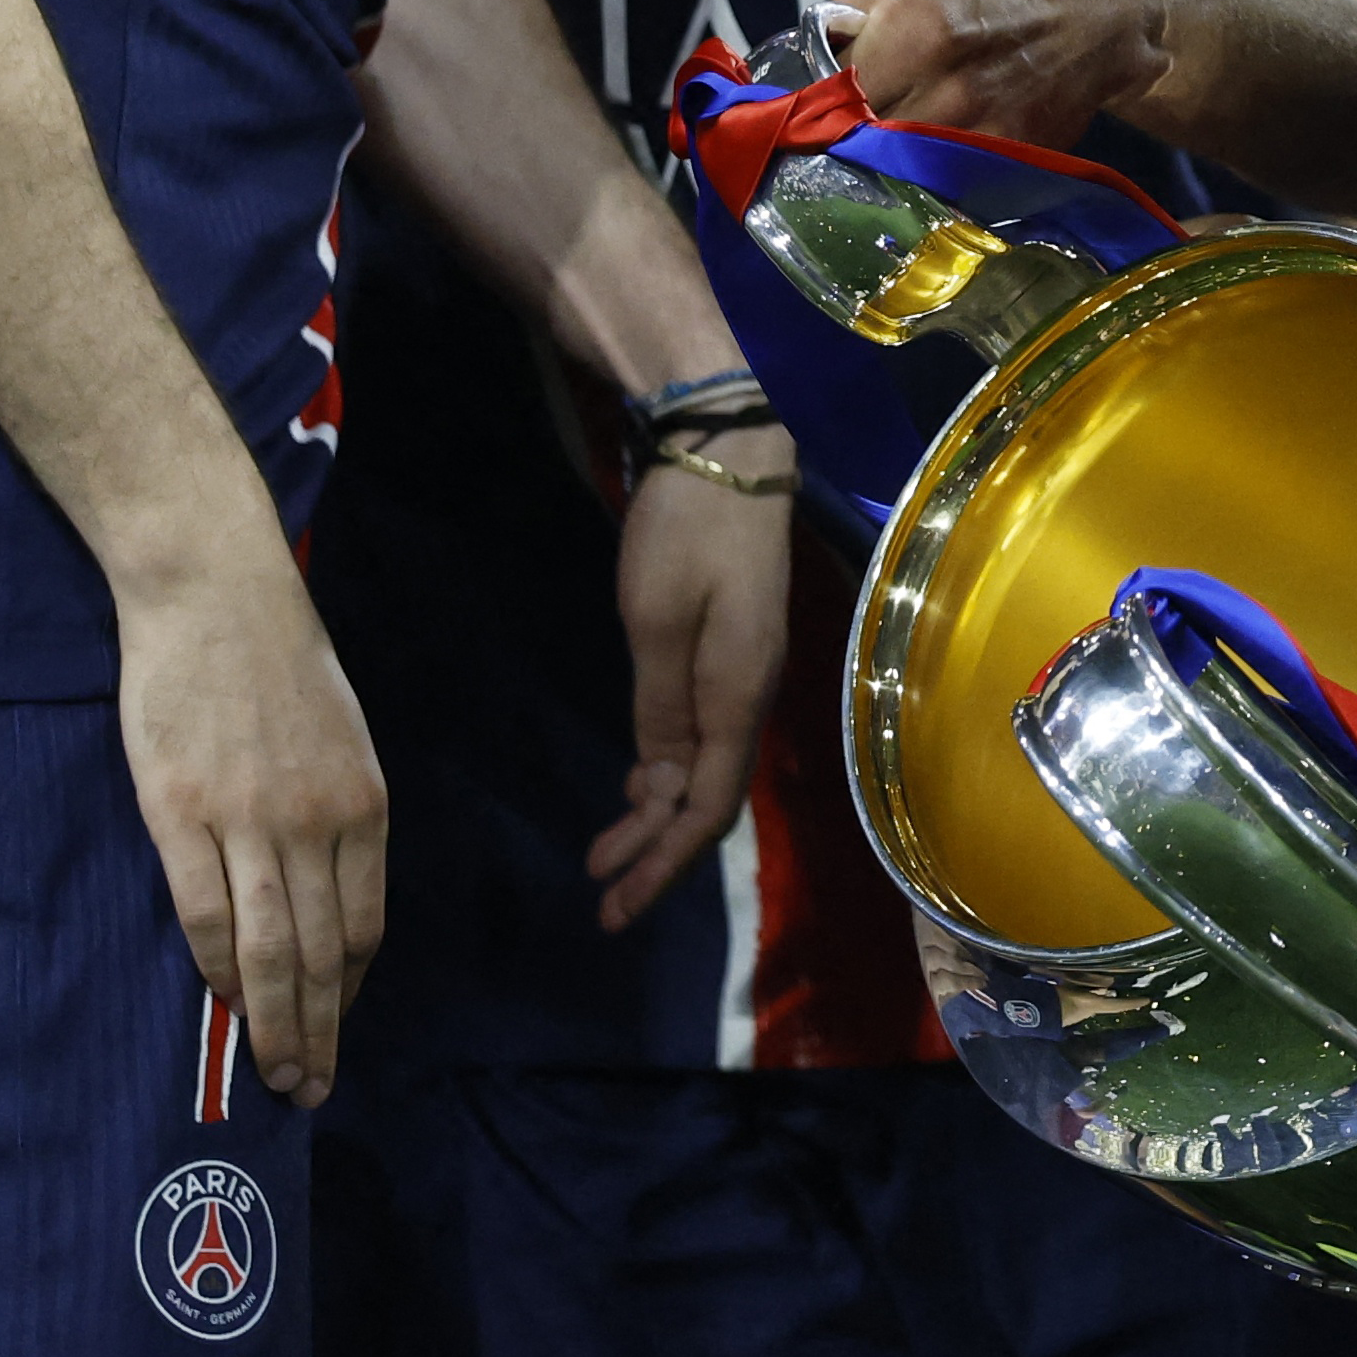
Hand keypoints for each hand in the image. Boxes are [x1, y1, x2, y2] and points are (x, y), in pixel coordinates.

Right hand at [111, 538, 387, 1105]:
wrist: (214, 595)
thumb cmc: (277, 665)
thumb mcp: (338, 741)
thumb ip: (337, 816)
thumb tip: (324, 893)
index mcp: (363, 804)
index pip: (363, 926)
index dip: (348, 990)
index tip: (336, 1028)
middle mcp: (317, 822)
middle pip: (322, 955)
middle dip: (319, 1030)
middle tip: (311, 1087)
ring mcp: (249, 821)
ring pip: (267, 952)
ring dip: (275, 1023)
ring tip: (275, 1074)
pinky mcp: (181, 814)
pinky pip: (204, 915)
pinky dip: (214, 972)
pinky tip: (220, 1007)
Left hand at [589, 427, 789, 926]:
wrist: (733, 452)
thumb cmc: (690, 532)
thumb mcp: (657, 621)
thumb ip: (658, 706)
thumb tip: (657, 781)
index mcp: (740, 696)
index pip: (708, 805)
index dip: (663, 861)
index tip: (614, 904)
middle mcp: (752, 695)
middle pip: (711, 798)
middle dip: (658, 855)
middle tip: (604, 901)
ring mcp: (745, 671)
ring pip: (707, 769)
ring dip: (658, 817)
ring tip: (608, 856)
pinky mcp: (732, 649)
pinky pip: (705, 734)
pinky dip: (668, 771)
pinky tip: (639, 781)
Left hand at [831, 0, 1167, 147]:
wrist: (1104, 2)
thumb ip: (851, 12)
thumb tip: (808, 60)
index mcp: (914, 27)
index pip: (830, 96)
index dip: (814, 105)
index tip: (807, 110)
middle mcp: (949, 86)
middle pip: (861, 142)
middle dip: (844, 139)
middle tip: (838, 133)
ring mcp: (985, 129)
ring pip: (902, 171)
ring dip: (884, 164)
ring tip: (878, 148)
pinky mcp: (1015, 156)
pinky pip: (950, 179)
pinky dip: (931, 173)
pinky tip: (929, 154)